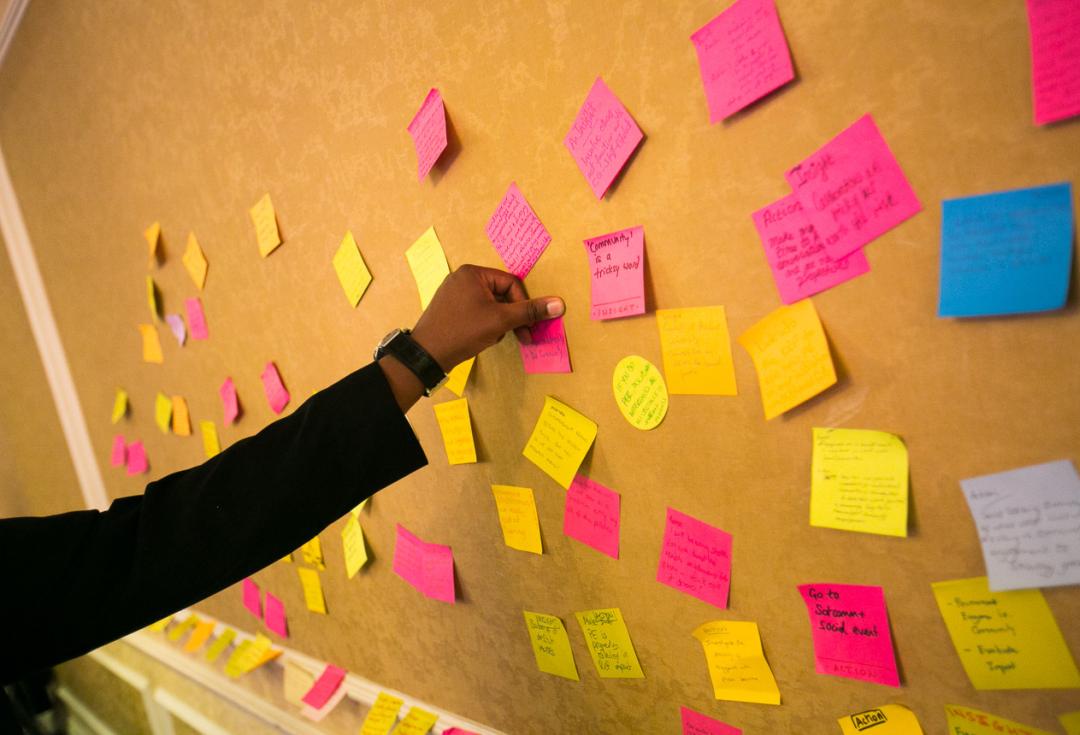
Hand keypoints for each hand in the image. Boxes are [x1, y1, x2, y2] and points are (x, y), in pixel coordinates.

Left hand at [411, 265, 563, 370]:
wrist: (427, 354)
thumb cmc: (463, 332)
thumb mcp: (500, 320)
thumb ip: (530, 311)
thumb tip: (560, 304)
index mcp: (473, 273)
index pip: (510, 284)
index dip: (522, 306)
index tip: (527, 327)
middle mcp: (462, 278)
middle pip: (500, 294)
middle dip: (509, 316)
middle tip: (520, 336)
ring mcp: (453, 293)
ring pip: (490, 305)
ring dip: (498, 322)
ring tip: (491, 337)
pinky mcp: (449, 308)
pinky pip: (476, 311)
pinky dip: (484, 324)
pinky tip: (480, 338)